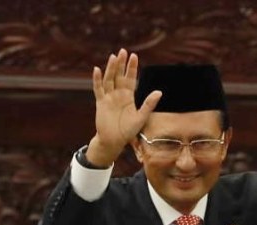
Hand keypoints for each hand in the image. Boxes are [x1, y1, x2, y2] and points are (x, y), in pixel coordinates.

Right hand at [86, 48, 161, 166]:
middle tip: (123, 51)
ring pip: (109, 79)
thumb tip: (160, 92)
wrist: (114, 141)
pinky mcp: (101, 103)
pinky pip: (98, 89)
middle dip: (121, 64)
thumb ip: (149, 104)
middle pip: (119, 75)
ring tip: (113, 57)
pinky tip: (97, 70)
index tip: (134, 56)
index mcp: (128, 96)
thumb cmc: (128, 131)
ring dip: (110, 68)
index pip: (131, 78)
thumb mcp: (141, 117)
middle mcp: (118, 94)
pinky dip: (97, 80)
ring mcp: (109, 97)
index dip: (132, 68)